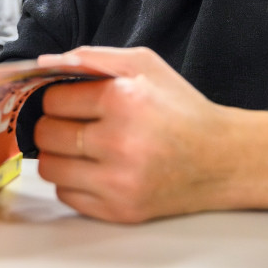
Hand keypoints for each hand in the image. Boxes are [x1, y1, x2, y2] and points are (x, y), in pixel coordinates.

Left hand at [33, 47, 267, 223]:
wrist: (222, 159)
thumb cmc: (181, 109)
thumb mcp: (144, 65)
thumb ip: (92, 57)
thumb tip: (44, 63)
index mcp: (124, 101)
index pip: (53, 99)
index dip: (58, 97)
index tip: (70, 100)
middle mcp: (119, 143)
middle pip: (46, 134)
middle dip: (54, 125)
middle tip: (74, 123)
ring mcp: (118, 182)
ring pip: (49, 168)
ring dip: (58, 154)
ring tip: (81, 147)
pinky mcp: (119, 210)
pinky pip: (65, 195)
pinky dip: (72, 181)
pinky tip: (94, 169)